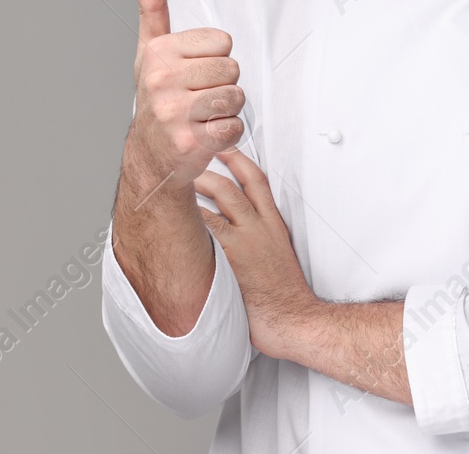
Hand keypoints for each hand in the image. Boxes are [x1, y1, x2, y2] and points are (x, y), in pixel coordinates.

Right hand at [123, 0, 246, 196]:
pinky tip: (206, 135)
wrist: (150, 153)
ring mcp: (174, 113)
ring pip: (236, 98)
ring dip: (228, 110)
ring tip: (204, 116)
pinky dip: (228, 134)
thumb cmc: (158, 96)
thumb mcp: (151, 51)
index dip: (216, 58)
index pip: (224, 42)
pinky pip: (234, 127)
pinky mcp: (189, 142)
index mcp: (159, 52)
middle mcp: (162, 80)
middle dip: (224, 85)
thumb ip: (152, 10)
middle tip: (201, 98)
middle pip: (233, 70)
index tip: (194, 73)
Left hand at [195, 147, 321, 359]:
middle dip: (210, 166)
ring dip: (197, 184)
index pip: (257, 181)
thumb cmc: (285, 298)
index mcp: (273, 226)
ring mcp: (244, 240)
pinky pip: (206, 225)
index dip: (240, 160)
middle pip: (233, 184)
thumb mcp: (280, 259)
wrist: (294, 319)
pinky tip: (175, 212)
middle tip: (191, 159)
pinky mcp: (230, 256)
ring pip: (219, 197)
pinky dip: (190, 214)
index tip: (226, 148)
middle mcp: (259, 227)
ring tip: (178, 179)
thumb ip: (262, 244)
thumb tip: (244, 242)